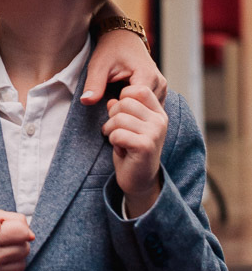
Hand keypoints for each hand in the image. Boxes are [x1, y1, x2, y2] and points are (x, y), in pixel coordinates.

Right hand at [0, 210, 34, 270]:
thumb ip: (13, 219)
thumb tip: (31, 234)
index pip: (22, 233)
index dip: (22, 230)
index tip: (15, 230)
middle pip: (24, 249)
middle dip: (19, 243)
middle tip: (6, 241)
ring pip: (21, 265)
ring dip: (15, 258)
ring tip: (1, 252)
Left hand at [81, 30, 165, 105]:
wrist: (123, 37)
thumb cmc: (111, 50)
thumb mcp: (99, 65)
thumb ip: (94, 84)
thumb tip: (85, 101)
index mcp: (147, 76)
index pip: (136, 104)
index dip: (120, 107)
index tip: (108, 100)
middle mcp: (159, 83)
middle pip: (143, 109)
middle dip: (126, 110)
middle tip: (111, 101)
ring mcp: (162, 88)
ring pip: (147, 110)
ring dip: (132, 109)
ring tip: (118, 98)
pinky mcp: (160, 91)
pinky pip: (149, 107)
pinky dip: (138, 107)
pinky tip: (125, 100)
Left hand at [102, 84, 166, 217]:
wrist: (138, 180)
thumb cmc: (130, 148)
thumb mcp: (125, 124)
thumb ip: (120, 109)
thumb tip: (112, 100)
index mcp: (157, 112)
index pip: (138, 90)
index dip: (123, 98)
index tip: (120, 113)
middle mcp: (160, 120)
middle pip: (125, 102)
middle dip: (112, 116)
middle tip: (115, 130)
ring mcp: (155, 133)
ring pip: (119, 118)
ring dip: (111, 130)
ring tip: (118, 140)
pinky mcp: (145, 146)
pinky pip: (117, 134)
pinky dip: (113, 141)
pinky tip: (121, 149)